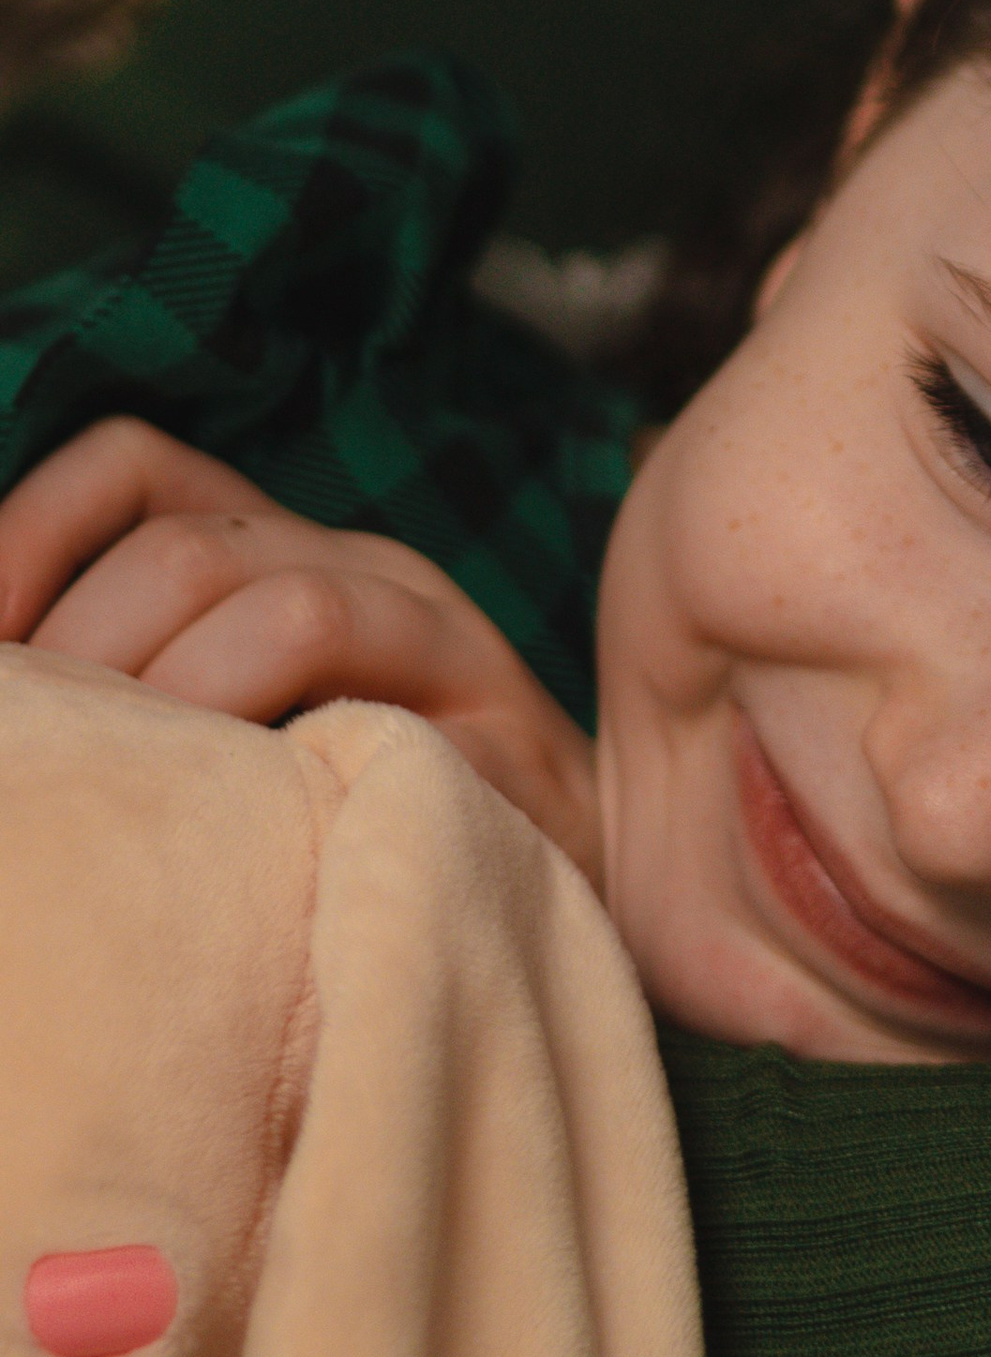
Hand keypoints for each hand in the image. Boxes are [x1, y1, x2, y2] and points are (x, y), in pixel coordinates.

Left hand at [0, 417, 600, 881]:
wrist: (567, 890)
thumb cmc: (357, 821)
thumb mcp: (234, 726)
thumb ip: (141, 688)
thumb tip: (6, 697)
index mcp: (282, 549)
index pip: (138, 466)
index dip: (34, 529)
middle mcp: (365, 567)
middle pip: (189, 549)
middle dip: (88, 657)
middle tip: (51, 767)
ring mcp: (446, 644)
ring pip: (292, 608)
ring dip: (186, 706)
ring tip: (144, 807)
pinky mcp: (508, 740)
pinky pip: (396, 724)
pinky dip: (306, 772)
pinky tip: (260, 842)